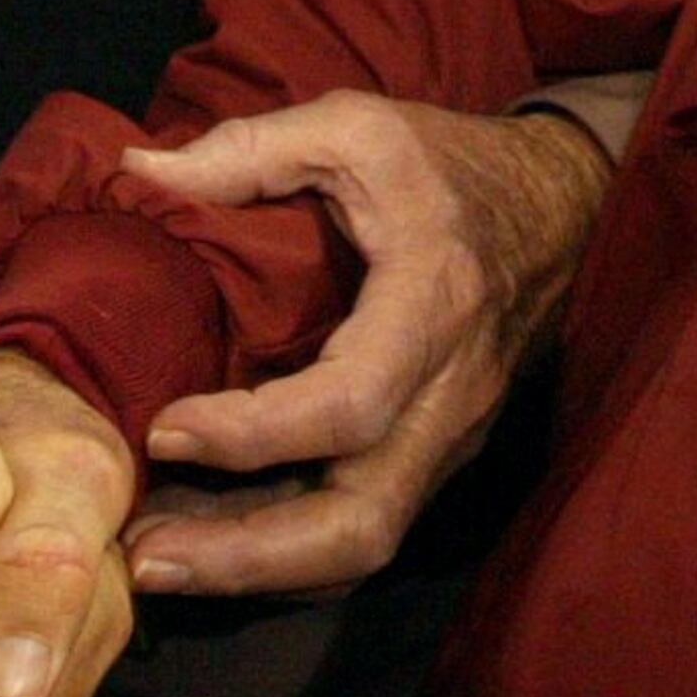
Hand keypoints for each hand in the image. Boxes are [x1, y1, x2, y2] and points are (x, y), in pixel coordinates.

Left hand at [115, 95, 608, 597]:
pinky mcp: (437, 456)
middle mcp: (449, 395)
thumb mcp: (356, 127)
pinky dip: (285, 549)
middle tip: (145, 557)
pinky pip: (364, 525)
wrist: (562, 204)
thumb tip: (134, 169)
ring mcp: (450, 437)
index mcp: (431, 303)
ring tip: (156, 560)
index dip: (254, 434)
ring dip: (257, 569)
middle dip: (248, 556)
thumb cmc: (449, 164)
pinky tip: (207, 534)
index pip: (351, 404)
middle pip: (361, 522)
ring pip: (362, 542)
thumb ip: (246, 149)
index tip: (163, 430)